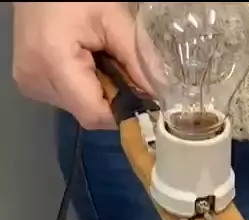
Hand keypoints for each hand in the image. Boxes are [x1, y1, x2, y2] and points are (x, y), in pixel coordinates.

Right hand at [12, 2, 151, 129]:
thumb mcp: (112, 18)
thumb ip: (137, 59)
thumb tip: (160, 94)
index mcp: (53, 64)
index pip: (95, 114)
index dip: (123, 113)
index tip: (144, 102)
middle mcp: (35, 82)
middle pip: (87, 113)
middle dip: (113, 98)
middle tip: (123, 71)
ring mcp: (30, 85)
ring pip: (79, 108)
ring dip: (98, 92)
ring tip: (100, 60)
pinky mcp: (30, 84)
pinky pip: (67, 99)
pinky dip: (83, 87)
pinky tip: (85, 63)